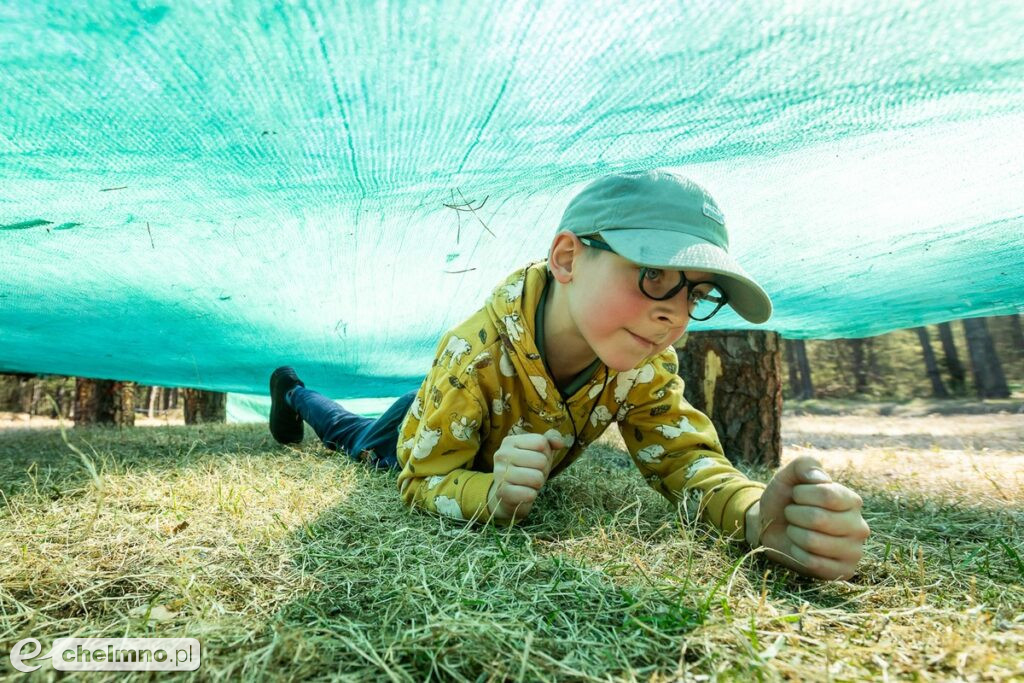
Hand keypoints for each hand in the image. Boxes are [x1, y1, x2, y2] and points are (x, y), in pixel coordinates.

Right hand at [487, 432, 564, 521]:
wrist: (509, 496)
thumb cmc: (527, 469)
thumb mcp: (540, 452)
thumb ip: (551, 440)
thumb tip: (560, 443)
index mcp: (510, 441)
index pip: (541, 442)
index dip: (546, 453)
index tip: (536, 460)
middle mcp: (502, 455)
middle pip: (541, 460)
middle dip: (543, 470)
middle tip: (533, 474)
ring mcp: (500, 474)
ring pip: (537, 478)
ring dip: (538, 484)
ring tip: (528, 483)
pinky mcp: (502, 492)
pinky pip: (529, 494)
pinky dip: (531, 495)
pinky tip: (524, 493)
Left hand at [747, 456, 869, 579]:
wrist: (772, 528)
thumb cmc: (785, 500)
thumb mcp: (789, 476)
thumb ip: (804, 465)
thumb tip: (819, 478)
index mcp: (852, 500)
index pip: (827, 494)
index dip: (802, 494)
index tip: (796, 495)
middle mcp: (859, 526)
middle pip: (819, 518)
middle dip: (794, 514)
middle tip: (793, 514)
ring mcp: (854, 551)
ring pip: (813, 542)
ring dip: (794, 533)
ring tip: (795, 530)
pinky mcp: (843, 571)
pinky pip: (813, 563)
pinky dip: (796, 553)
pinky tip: (798, 548)